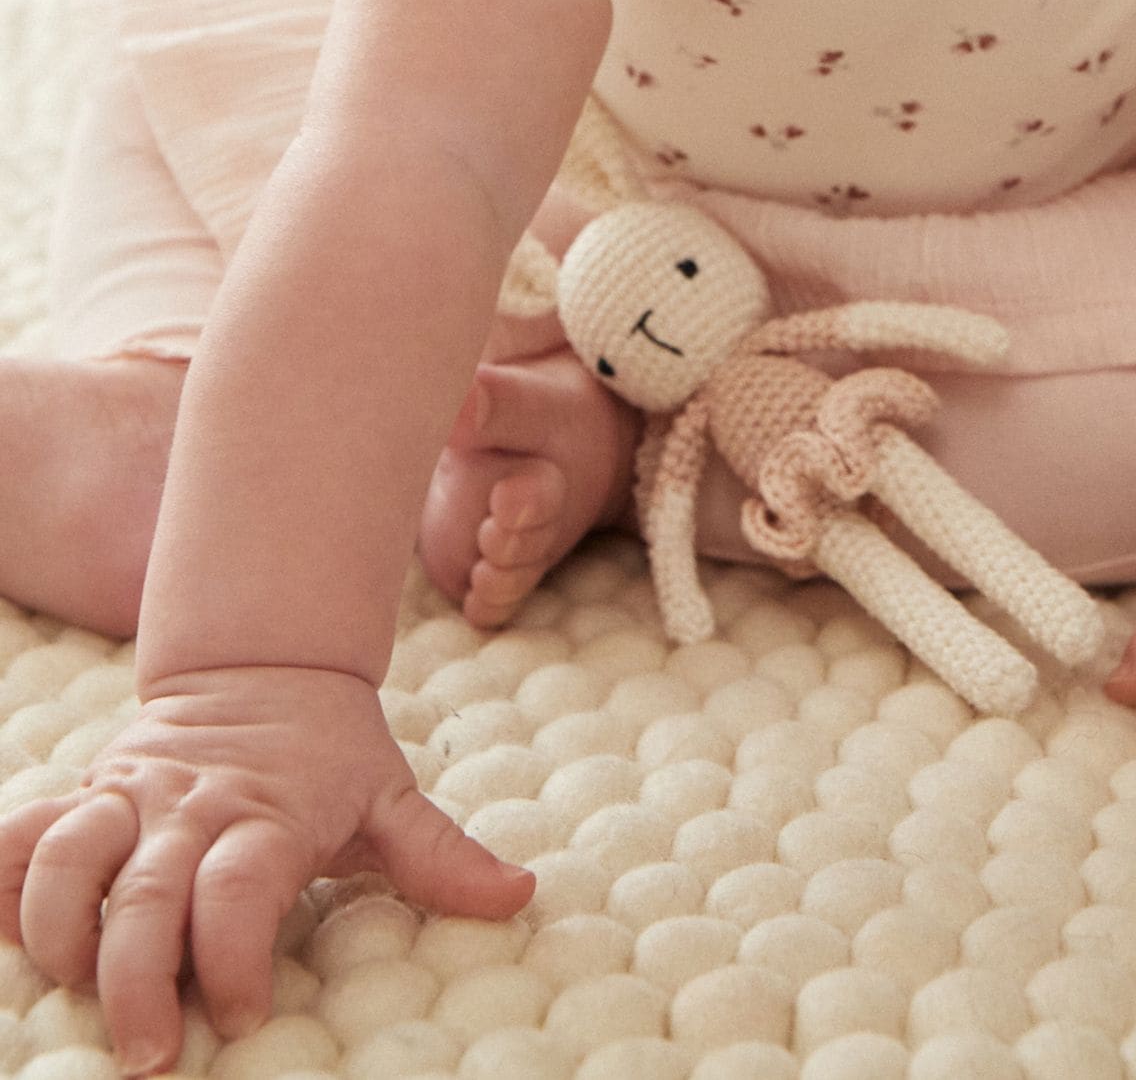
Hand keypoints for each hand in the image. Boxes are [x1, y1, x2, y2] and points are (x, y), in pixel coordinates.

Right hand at [0, 664, 533, 1075]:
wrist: (265, 660)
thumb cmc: (331, 751)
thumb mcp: (390, 794)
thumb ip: (442, 855)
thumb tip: (519, 896)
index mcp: (269, 815)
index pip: (242, 887)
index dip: (236, 955)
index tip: (244, 1015)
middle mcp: (191, 809)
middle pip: (147, 896)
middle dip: (139, 982)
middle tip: (150, 1054)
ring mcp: (130, 800)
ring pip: (67, 862)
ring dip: (59, 935)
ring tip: (74, 994)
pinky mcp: (85, 795)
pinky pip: (21, 833)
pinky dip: (3, 882)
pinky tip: (7, 933)